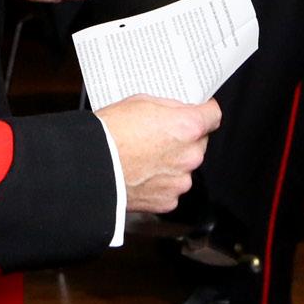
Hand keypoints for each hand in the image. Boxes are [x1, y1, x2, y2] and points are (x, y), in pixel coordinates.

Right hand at [94, 95, 220, 213]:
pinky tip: (143, 175)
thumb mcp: (141, 102)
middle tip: (159, 137)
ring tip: (146, 158)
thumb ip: (169, 108)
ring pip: (185, 167)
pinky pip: (171, 188)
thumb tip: (179, 110)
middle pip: (198, 143)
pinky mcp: (167, 200)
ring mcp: (180, 180)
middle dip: (184, 139)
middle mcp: (190, 155)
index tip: (200, 112)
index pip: (213, 115)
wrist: (90, 168)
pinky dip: (161, 183)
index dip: (205, 111)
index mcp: (187, 127)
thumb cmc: (110, 134)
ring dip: (173, 163)